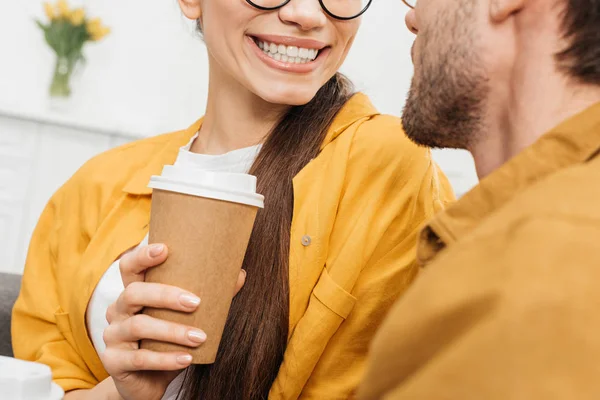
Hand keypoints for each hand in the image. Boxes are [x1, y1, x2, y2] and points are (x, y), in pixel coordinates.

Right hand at [101, 243, 245, 399]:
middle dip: (166, 295)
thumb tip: (239, 274)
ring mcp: (113, 335)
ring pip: (138, 326)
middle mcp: (118, 310)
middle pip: (133, 292)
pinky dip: (166, 359)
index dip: (142, 256)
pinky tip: (187, 359)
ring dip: (172, 331)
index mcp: (133, 292)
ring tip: (199, 337)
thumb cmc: (167, 342)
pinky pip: (139, 358)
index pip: (129, 266)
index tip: (165, 249)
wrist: (147, 382)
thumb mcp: (185, 318)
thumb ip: (208, 297)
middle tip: (196, 302)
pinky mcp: (113, 362)